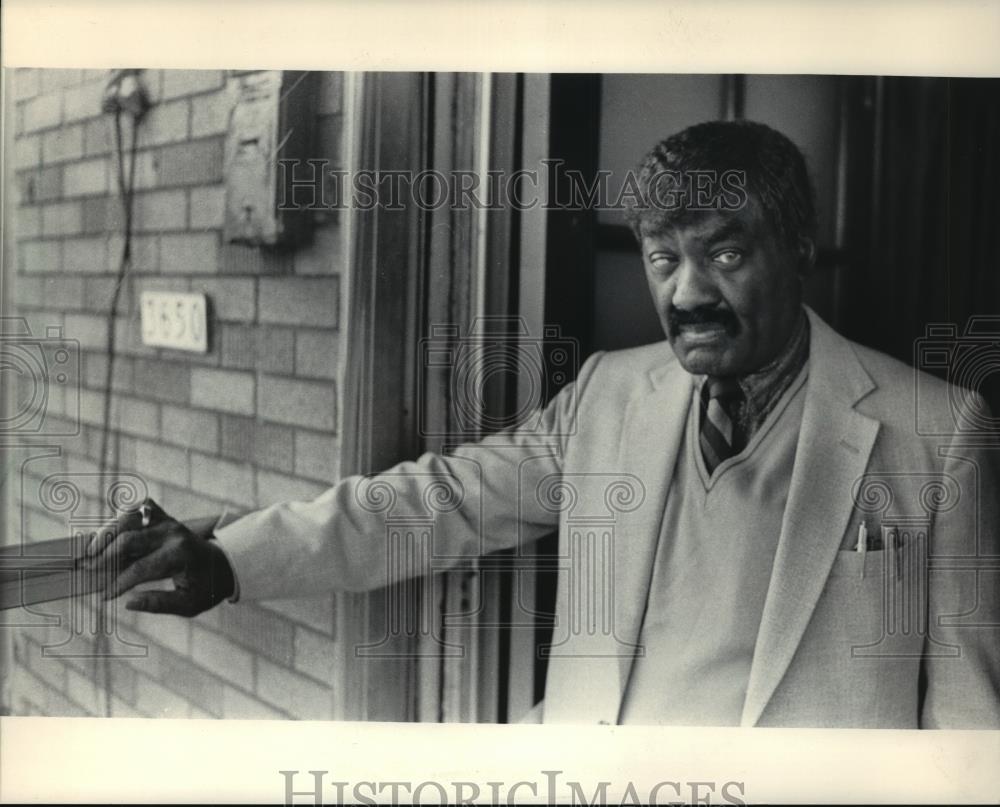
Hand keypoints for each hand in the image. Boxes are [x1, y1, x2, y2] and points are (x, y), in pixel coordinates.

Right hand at [83, 498, 234, 616]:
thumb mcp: (188, 604)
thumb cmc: (205, 587)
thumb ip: (159, 604)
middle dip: (104, 555)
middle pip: (129, 538)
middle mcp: (173, 534)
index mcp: (179, 555)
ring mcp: (168, 522)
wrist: (221, 566)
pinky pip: (140, 508)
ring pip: (130, 517)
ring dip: (107, 532)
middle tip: (87, 569)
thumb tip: (128, 602)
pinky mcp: (164, 517)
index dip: (118, 583)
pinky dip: (123, 516)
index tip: (104, 596)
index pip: (139, 568)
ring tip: (91, 550)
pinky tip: (110, 533)